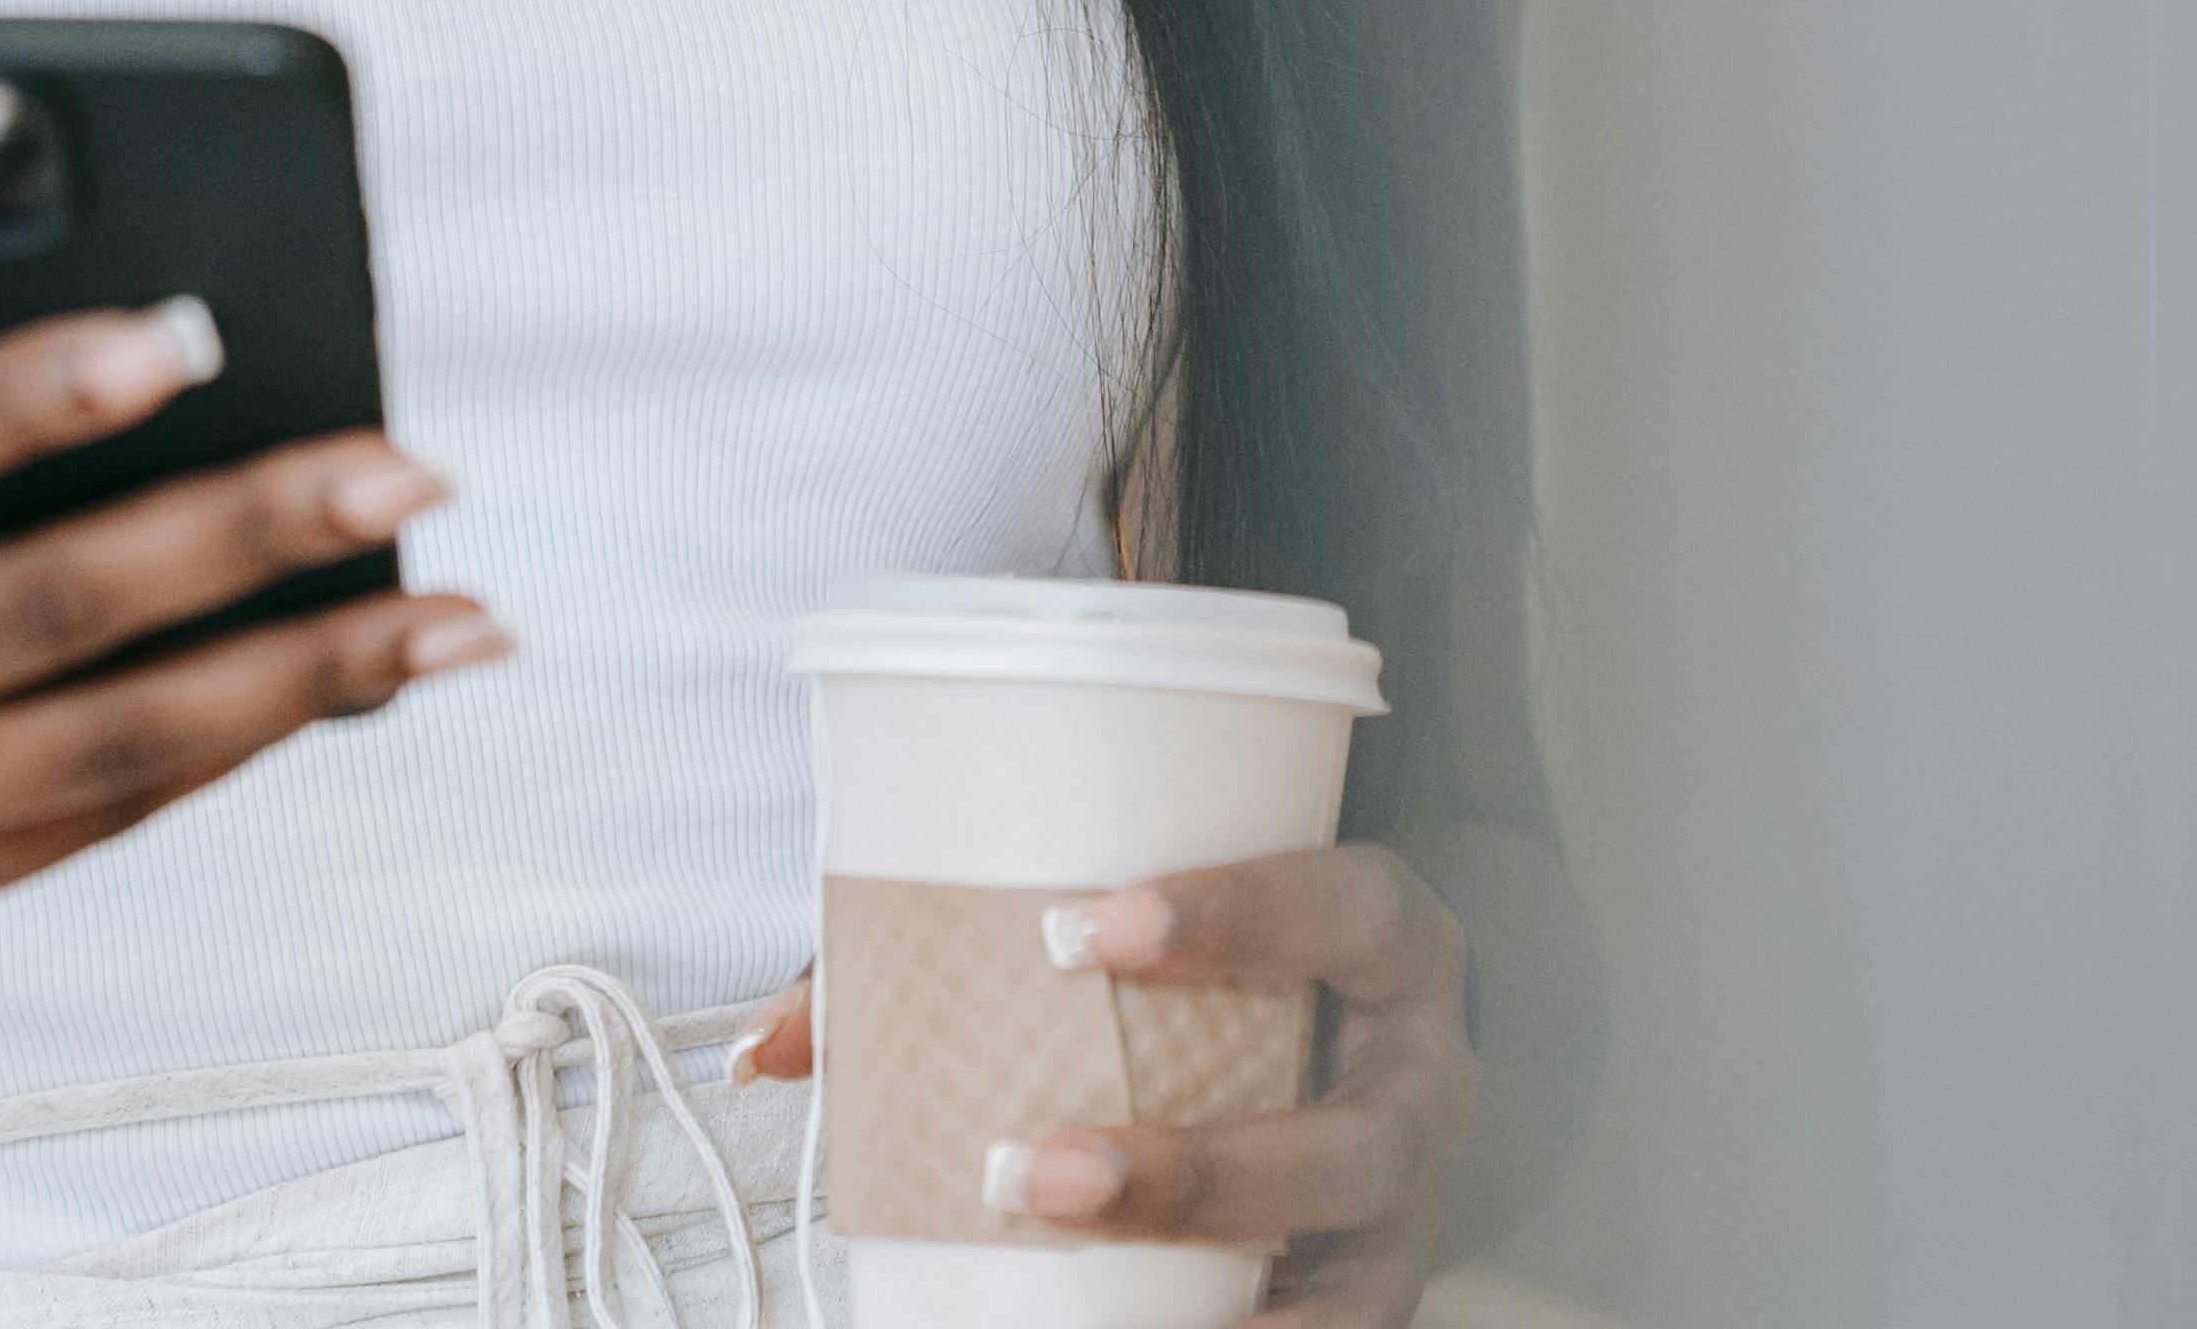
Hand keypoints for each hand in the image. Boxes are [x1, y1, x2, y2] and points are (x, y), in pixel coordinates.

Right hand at [0, 313, 501, 974]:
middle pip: (23, 616)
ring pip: (91, 752)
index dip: (19, 398)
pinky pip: (78, 827)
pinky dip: (221, 757)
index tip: (180, 330)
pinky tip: (337, 689)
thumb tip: (23, 297)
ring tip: (449, 615)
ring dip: (295, 682)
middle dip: (238, 539)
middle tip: (401, 468)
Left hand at [737, 843, 1474, 1323]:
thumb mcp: (1129, 936)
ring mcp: (1413, 1209)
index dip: (1237, 912)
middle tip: (1041, 1174)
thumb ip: (958, 965)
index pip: (1344, 906)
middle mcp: (1426, 1079)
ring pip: (1349, 1277)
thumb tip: (770, 1049)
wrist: (1347, 1034)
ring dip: (1208, 1295)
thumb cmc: (1210, 976)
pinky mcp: (1377, 1292)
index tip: (1084, 924)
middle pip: (1352, 1141)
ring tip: (1077, 1290)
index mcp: (1385, 941)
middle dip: (1199, 1173)